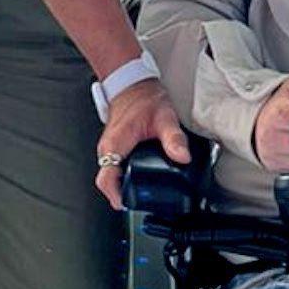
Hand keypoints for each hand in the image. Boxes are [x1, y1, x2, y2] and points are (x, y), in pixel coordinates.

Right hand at [94, 78, 188, 211]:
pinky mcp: (114, 147)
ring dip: (122, 186)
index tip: (126, 204)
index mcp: (115, 144)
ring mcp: (109, 148)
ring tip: (142, 193)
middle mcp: (107, 148)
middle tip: (142, 202)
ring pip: (110, 175)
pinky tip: (139, 178)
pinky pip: (114, 167)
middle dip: (122, 194)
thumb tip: (182, 157)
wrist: (132, 84)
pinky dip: (123, 176)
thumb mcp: (164, 117)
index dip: (114, 195)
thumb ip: (173, 138)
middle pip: (108, 181)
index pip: (106, 178)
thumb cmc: (143, 97)